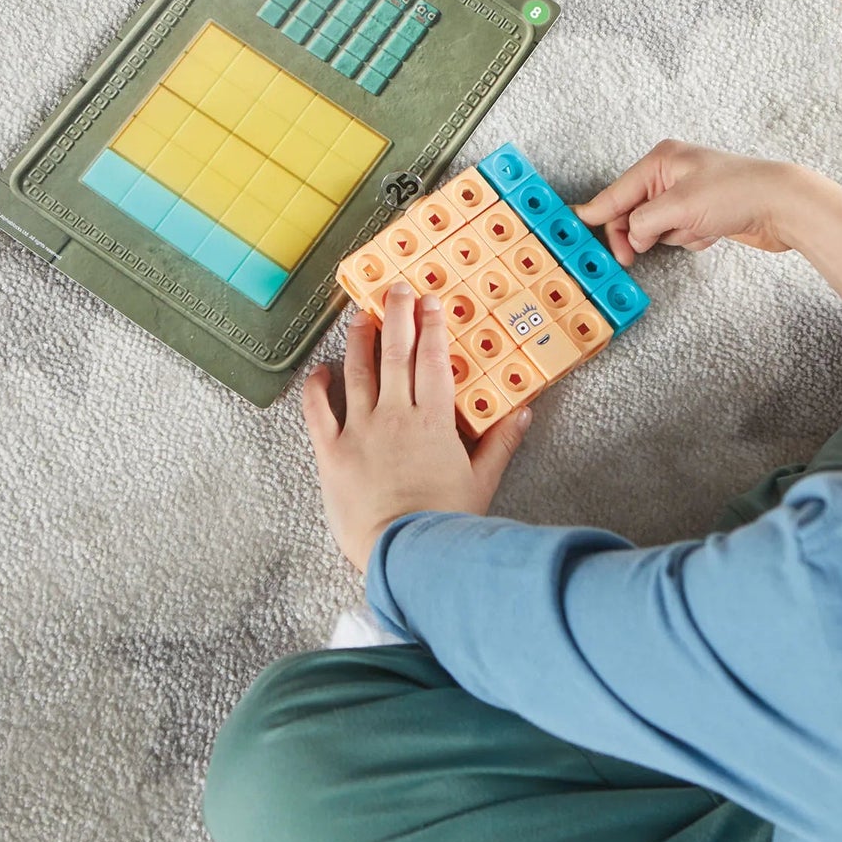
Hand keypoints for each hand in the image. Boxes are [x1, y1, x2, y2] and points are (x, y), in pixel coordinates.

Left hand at [302, 284, 531, 572]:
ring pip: (358, 372)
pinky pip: (318, 411)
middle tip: (396, 288)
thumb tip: (524, 412)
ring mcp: (360, 430)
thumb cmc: (447, 519)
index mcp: (433, 419)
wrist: (405, 552)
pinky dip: (317, 387)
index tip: (430, 302)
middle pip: (395, 354)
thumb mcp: (482, 481)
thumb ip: (501, 443)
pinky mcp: (332, 452)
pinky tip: (320, 370)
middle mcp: (395, 415)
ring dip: (360, 340)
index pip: (432, 360)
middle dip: (397, 316)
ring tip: (361, 315)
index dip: (432, 326)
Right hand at [573, 139, 801, 265]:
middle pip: (634, 211)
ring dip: (673, 236)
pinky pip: (681, 234)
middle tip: (629, 257)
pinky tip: (712, 232)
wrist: (783, 206)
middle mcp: (672, 173)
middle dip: (639, 233)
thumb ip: (643, 222)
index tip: (573, 225)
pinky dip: (692, 239)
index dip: (596, 211)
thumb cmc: (735, 194)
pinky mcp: (704, 213)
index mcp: (662, 160)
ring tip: (697, 229)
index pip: (618, 191)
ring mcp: (688, 194)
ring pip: (658, 227)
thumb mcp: (678, 208)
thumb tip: (629, 236)